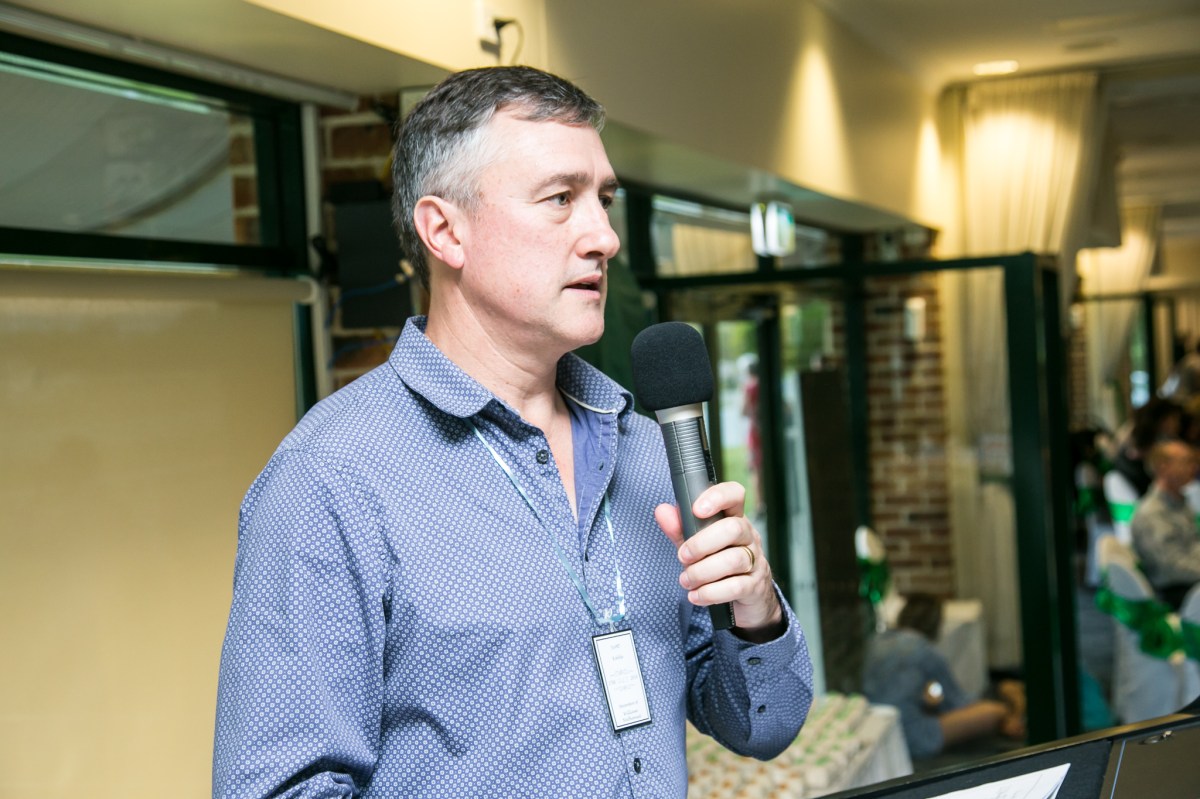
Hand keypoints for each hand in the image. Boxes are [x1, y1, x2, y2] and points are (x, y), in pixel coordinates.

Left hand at [655, 481, 784, 641]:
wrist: (748, 600)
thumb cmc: (719, 565)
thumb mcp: (697, 545)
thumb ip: (679, 529)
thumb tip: (662, 511)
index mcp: (734, 519)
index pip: (734, 495)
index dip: (717, 497)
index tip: (696, 509)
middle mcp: (748, 536)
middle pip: (733, 529)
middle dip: (701, 544)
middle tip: (682, 556)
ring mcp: (756, 561)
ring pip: (734, 560)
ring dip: (702, 572)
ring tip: (686, 580)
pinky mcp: (755, 586)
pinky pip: (735, 587)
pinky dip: (710, 592)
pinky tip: (696, 595)